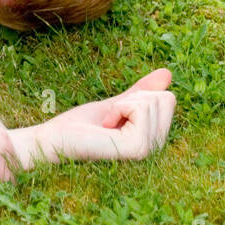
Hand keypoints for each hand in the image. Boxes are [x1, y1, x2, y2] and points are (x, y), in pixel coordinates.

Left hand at [38, 69, 175, 162]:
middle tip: (110, 119)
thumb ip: (141, 93)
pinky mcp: (137, 149)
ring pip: (154, 101)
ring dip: (123, 105)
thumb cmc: (80, 125)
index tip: (115, 114)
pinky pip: (141, 107)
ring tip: (106, 124)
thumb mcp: (116, 103)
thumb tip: (168, 73)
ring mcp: (148, 151)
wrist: (55, 139)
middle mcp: (155, 149)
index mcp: (153, 140)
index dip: (138, 97)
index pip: (169, 98)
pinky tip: (105, 128)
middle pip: (167, 98)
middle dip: (133, 98)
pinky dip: (119, 108)